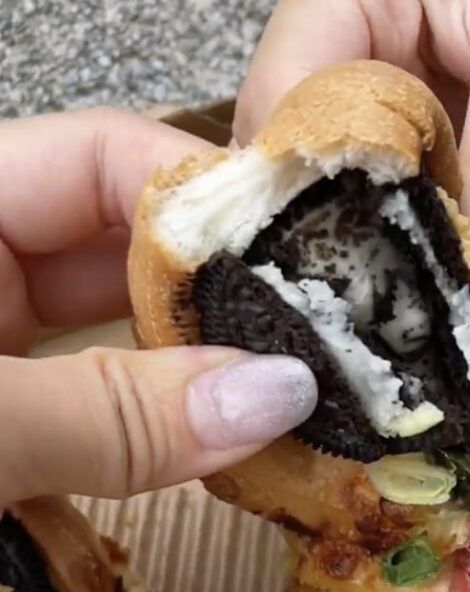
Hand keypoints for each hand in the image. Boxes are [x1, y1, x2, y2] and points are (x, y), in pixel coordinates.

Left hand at [0, 109, 316, 505]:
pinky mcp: (20, 404)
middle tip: (311, 331)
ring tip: (288, 382)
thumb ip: (115, 413)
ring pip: (127, 322)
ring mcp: (5, 335)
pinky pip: (109, 385)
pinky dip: (164, 410)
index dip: (204, 193)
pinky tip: (222, 429)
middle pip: (130, 241)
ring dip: (202, 359)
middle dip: (221, 288)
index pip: (105, 155)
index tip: (297, 251)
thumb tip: (281, 396)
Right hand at [234, 0, 469, 322]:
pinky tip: (442, 322)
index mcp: (363, 3)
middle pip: (325, 168)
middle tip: (341, 321)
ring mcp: (433, 138)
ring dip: (396, 272)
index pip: (286, 96)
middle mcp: (384, 76)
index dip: (288, 177)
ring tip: (383, 337)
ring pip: (385, 215)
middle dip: (336, 240)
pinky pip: (449, 241)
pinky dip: (450, 281)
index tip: (302, 263)